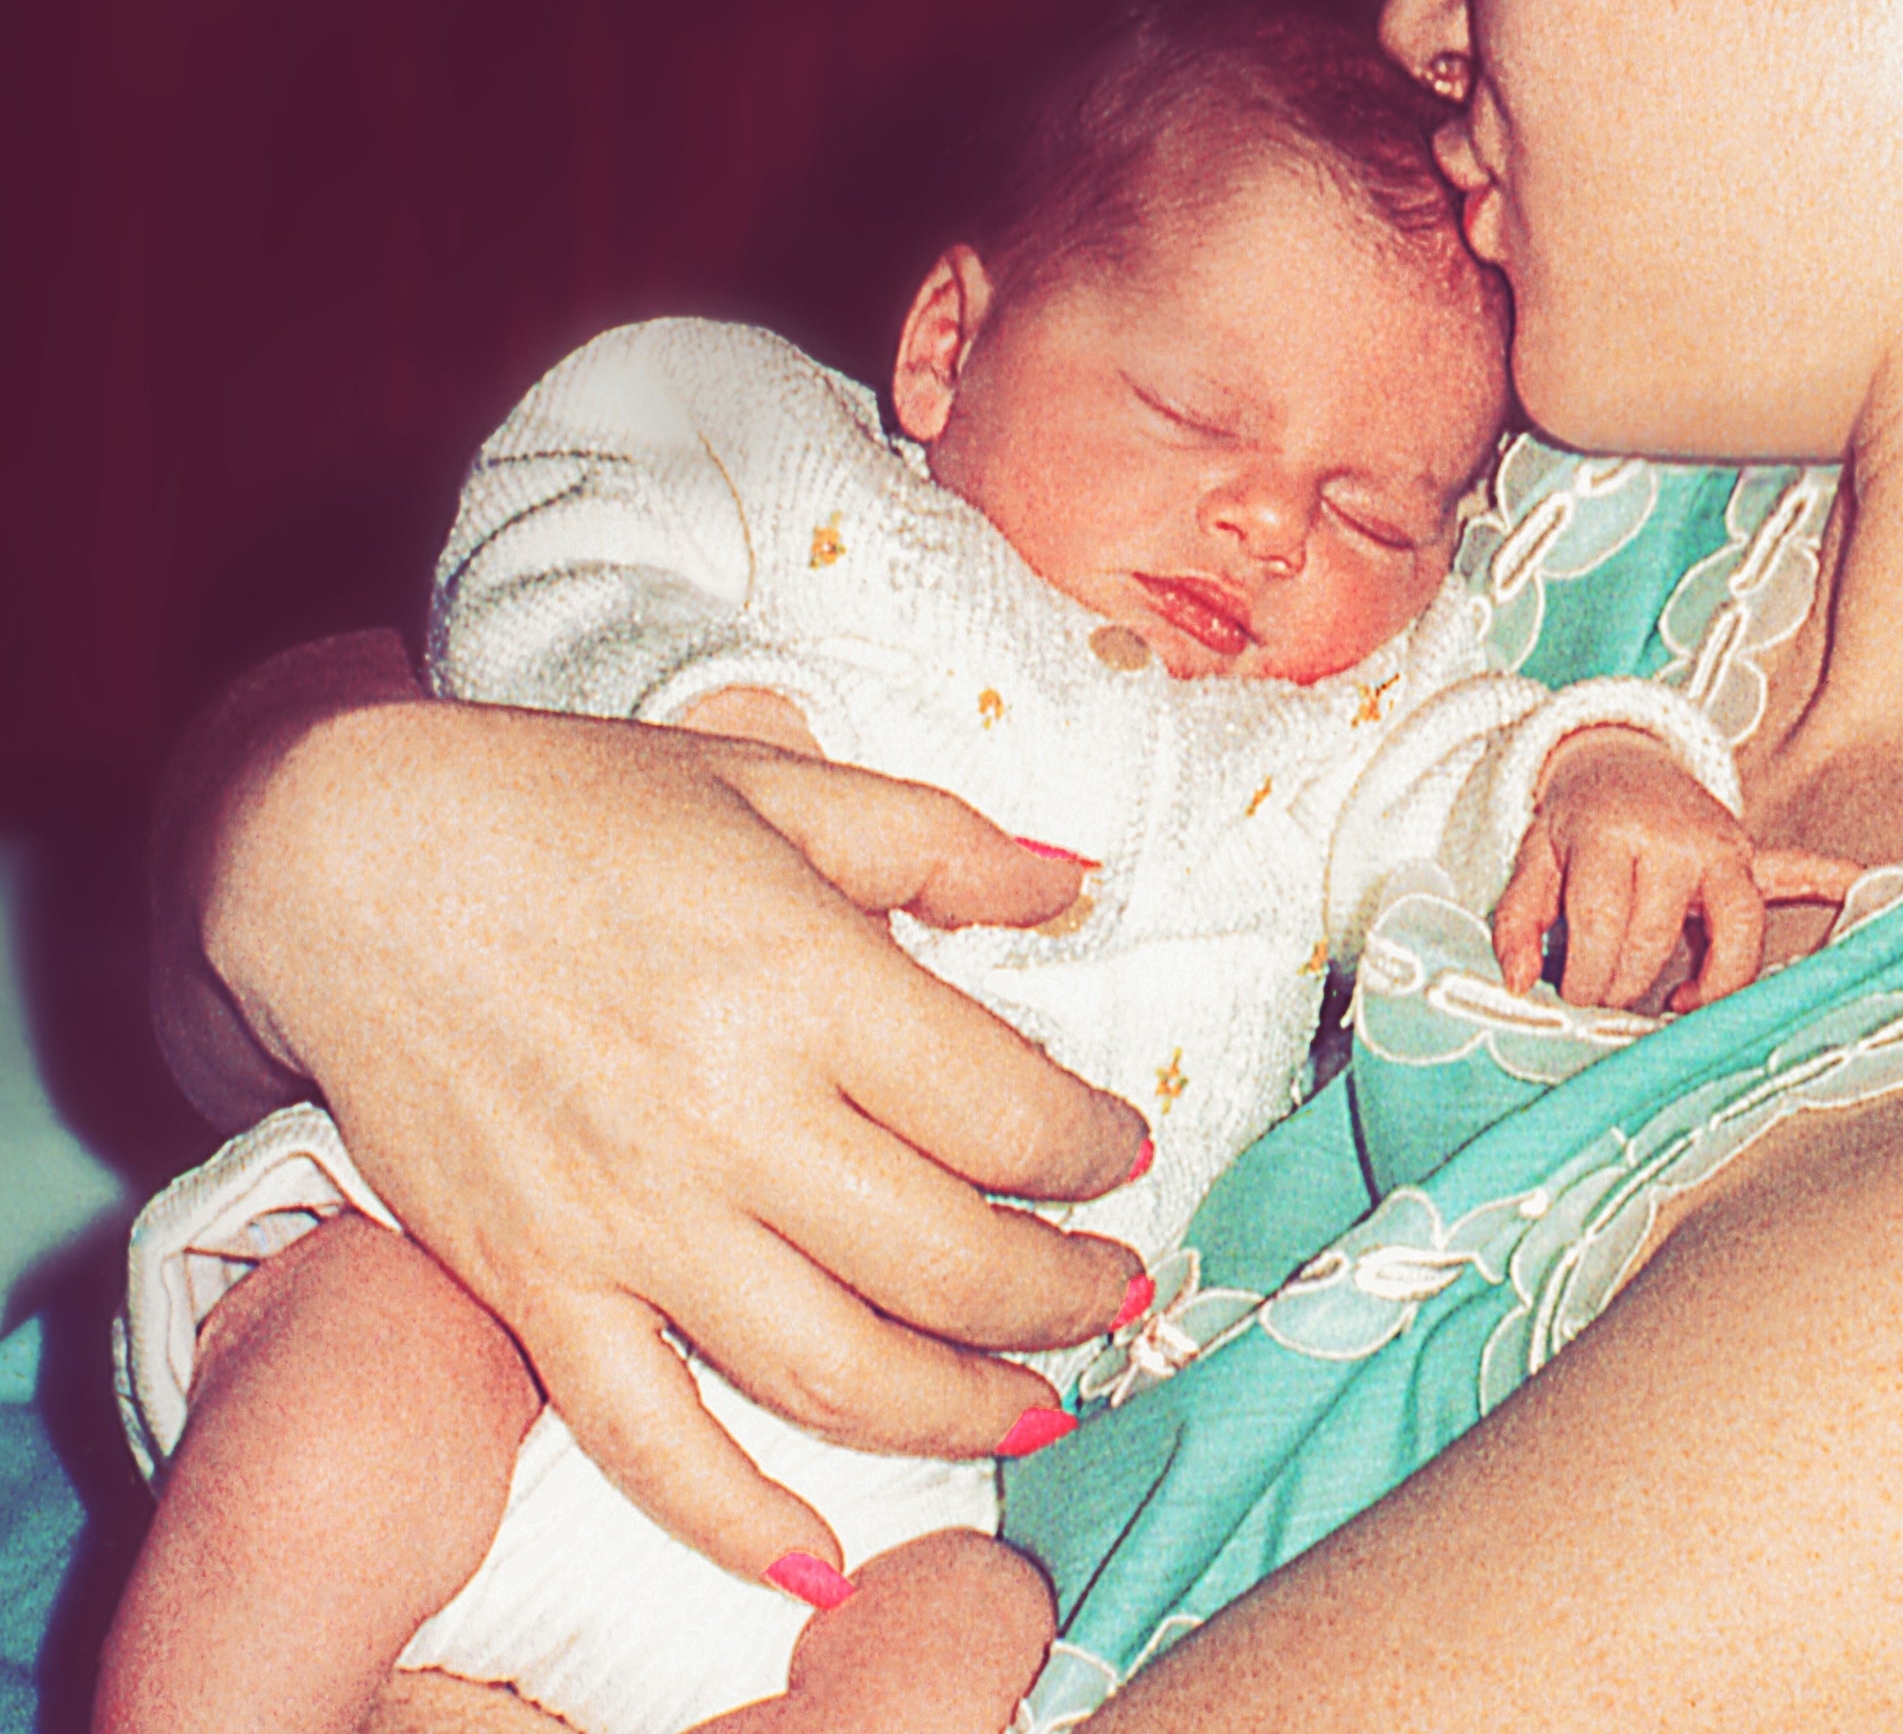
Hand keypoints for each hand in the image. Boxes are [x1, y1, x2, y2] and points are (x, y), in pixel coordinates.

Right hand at [194, 687, 1150, 1586]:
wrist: (343, 857)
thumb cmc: (574, 807)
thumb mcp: (778, 783)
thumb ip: (943, 843)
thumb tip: (1080, 888)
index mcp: (806, 985)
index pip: (1009, 1117)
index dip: (1092, 1150)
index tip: (1115, 1151)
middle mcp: (727, 1119)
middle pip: (949, 1265)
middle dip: (1062, 1297)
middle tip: (1111, 1289)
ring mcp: (625, 1218)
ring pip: (833, 1370)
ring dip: (960, 1410)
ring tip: (1039, 1406)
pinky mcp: (532, 1284)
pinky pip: (642, 1437)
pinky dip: (732, 1517)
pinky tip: (821, 1563)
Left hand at [1491, 728, 1859, 1011]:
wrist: (1616, 760)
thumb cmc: (1573, 825)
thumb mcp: (1531, 860)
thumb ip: (1518, 920)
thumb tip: (1521, 982)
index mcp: (1611, 837)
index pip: (1606, 926)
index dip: (1588, 977)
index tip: (1574, 998)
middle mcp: (1674, 840)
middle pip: (1659, 938)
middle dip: (1628, 986)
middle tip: (1608, 1002)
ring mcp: (1720, 845)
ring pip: (1737, 930)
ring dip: (1715, 983)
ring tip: (1685, 1007)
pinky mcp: (1748, 852)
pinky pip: (1797, 868)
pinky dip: (1831, 878)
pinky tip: (1864, 889)